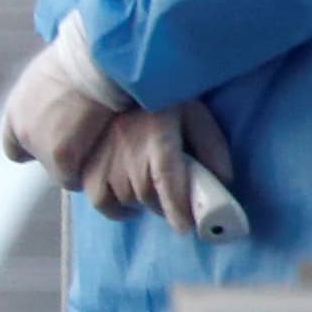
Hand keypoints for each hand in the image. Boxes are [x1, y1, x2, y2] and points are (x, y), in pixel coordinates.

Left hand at [2, 19, 128, 179]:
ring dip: (76, 163)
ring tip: (99, 148)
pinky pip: (72, 179)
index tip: (56, 144)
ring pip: (57, 171)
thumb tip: (58, 101)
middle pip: (39, 159)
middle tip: (85, 142)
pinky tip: (103, 158)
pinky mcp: (59, 156)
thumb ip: (46, 96)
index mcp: (16, 109)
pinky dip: (86, 173)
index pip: (14, 146)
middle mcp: (21, 129)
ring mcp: (37, 144)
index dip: (35, 149)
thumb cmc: (83, 57)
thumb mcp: (51, 74)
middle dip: (59, 154)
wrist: (95, 59)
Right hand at [79, 100, 241, 231]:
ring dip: (145, 205)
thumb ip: (212, 145)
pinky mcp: (88, 165)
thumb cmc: (162, 104)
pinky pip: (101, 201)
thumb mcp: (194, 115)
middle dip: (167, 207)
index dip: (175, 205)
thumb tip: (224, 180)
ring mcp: (104, 158)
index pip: (166, 176)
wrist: (115, 84)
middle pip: (148, 194)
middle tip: (177, 206)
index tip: (184, 227)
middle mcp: (129, 148)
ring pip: (128, 199)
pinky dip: (116, 211)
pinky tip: (130, 206)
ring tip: (154, 197)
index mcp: (158, 133)